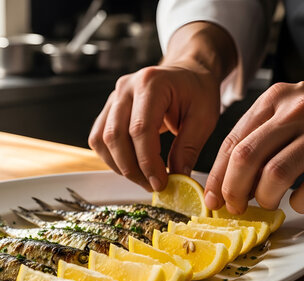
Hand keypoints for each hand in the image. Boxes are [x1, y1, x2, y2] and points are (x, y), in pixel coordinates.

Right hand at [88, 22, 237, 191]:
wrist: (187, 73)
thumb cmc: (197, 91)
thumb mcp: (204, 118)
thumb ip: (188, 148)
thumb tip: (177, 179)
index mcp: (152, 83)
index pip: (140, 129)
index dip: (147, 161)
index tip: (160, 182)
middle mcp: (126, 88)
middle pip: (115, 137)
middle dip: (132, 169)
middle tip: (153, 185)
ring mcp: (113, 97)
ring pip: (102, 140)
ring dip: (120, 166)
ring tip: (144, 178)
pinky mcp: (108, 109)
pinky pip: (99, 139)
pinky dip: (112, 158)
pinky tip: (132, 166)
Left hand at [205, 65, 303, 213]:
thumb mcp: (290, 109)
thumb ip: (261, 135)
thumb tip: (230, 178)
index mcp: (274, 100)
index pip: (233, 142)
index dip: (217, 176)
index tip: (211, 199)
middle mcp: (297, 111)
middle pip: (247, 157)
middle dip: (234, 190)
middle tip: (235, 207)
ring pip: (277, 174)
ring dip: (266, 198)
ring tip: (269, 203)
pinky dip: (301, 203)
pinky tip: (300, 202)